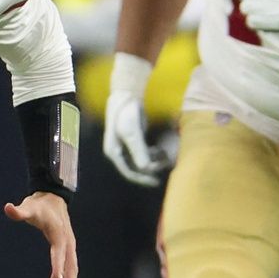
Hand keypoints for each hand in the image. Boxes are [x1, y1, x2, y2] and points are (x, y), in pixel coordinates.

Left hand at [4, 192, 76, 277]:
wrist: (54, 198)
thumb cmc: (39, 205)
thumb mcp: (29, 207)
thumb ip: (19, 212)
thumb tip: (7, 208)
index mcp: (59, 235)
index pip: (58, 255)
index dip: (58, 269)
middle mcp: (67, 243)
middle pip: (71, 268)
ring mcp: (70, 246)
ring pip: (73, 270)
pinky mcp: (68, 249)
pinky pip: (70, 267)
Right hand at [102, 53, 171, 185]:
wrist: (126, 96)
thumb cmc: (126, 113)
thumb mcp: (132, 133)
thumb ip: (138, 151)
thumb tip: (146, 169)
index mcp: (114, 153)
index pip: (128, 172)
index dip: (142, 178)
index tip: (156, 181)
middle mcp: (118, 153)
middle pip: (135, 168)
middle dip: (150, 169)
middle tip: (164, 166)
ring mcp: (126, 147)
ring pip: (140, 161)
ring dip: (152, 162)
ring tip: (165, 157)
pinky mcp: (133, 141)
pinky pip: (143, 153)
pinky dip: (152, 154)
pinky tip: (160, 151)